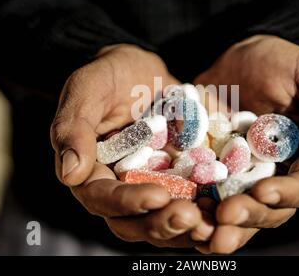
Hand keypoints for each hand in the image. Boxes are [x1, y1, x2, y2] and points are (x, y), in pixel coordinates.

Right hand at [50, 44, 213, 247]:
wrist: (140, 71)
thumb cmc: (108, 76)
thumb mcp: (87, 89)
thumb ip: (74, 127)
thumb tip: (70, 173)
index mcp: (91, 172)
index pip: (103, 198)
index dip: (128, 202)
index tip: (157, 196)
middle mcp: (120, 188)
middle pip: (134, 223)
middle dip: (162, 223)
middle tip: (190, 216)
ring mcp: (150, 188)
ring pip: (164, 221)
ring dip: (187, 228)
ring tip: (212, 222)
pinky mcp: (177, 181)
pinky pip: (190, 204)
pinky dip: (208, 211)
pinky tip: (227, 208)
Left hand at [194, 35, 298, 252]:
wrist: (241, 55)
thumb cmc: (284, 62)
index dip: (286, 195)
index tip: (263, 192)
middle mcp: (273, 174)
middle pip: (267, 209)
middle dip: (248, 217)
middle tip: (225, 218)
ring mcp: (239, 174)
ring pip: (235, 209)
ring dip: (219, 225)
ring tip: (202, 232)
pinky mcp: (209, 167)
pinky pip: (202, 191)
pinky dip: (192, 205)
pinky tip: (180, 211)